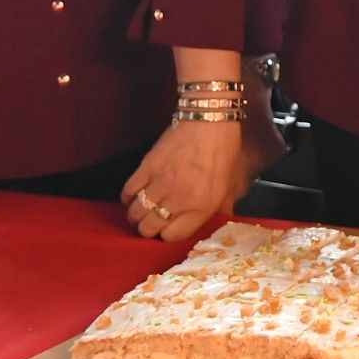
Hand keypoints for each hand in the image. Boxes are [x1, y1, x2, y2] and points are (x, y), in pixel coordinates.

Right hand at [121, 119, 261, 242]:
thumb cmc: (224, 151)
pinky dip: (127, 197)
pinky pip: (127, 192)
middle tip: (151, 222)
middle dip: (148, 229)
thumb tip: (220, 223)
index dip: (168, 235)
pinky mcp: (146, 168)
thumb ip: (223, 208)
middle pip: (149, 228)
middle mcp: (180, 200)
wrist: (209, 122)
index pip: (173, 236)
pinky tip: (133, 196)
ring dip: (135, 215)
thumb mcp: (231, 184)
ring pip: (135, 213)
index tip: (167, 229)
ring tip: (140, 212)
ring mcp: (161, 184)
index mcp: (203, 207)